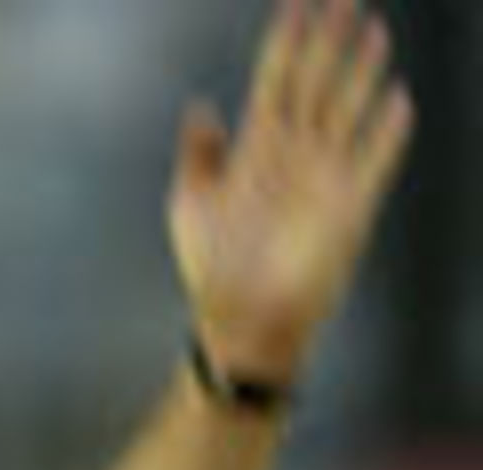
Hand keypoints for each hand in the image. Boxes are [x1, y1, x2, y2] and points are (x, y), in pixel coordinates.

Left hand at [168, 0, 414, 380]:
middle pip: (317, 84)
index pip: (276, 80)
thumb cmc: (212, 266)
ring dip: (360, 74)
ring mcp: (324, 178)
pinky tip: (398, 102)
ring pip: (347, 111)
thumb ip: (199, 154)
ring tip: (373, 32)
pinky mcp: (349, 207)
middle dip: (330, 41)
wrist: (242, 318)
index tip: (297, 3)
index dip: (287, 41)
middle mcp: (295, 155)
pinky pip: (373, 163)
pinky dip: (385, 135)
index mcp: (256, 148)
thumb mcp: (191, 203)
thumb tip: (200, 108)